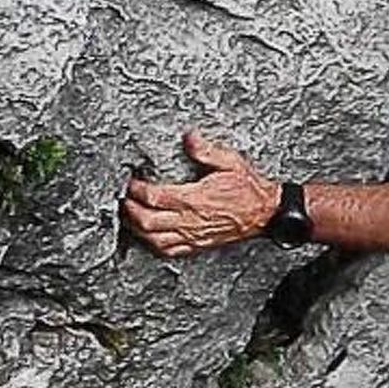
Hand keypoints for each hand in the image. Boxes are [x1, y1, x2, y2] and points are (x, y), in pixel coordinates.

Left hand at [121, 130, 281, 257]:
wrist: (264, 213)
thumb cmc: (248, 189)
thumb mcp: (230, 161)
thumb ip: (206, 150)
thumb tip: (189, 137)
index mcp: (195, 198)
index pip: (155, 197)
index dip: (137, 189)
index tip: (131, 181)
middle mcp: (191, 220)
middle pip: (148, 221)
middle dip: (130, 210)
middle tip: (124, 199)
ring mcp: (193, 235)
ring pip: (155, 239)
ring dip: (138, 228)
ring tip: (130, 216)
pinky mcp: (197, 244)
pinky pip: (170, 250)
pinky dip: (154, 244)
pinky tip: (149, 236)